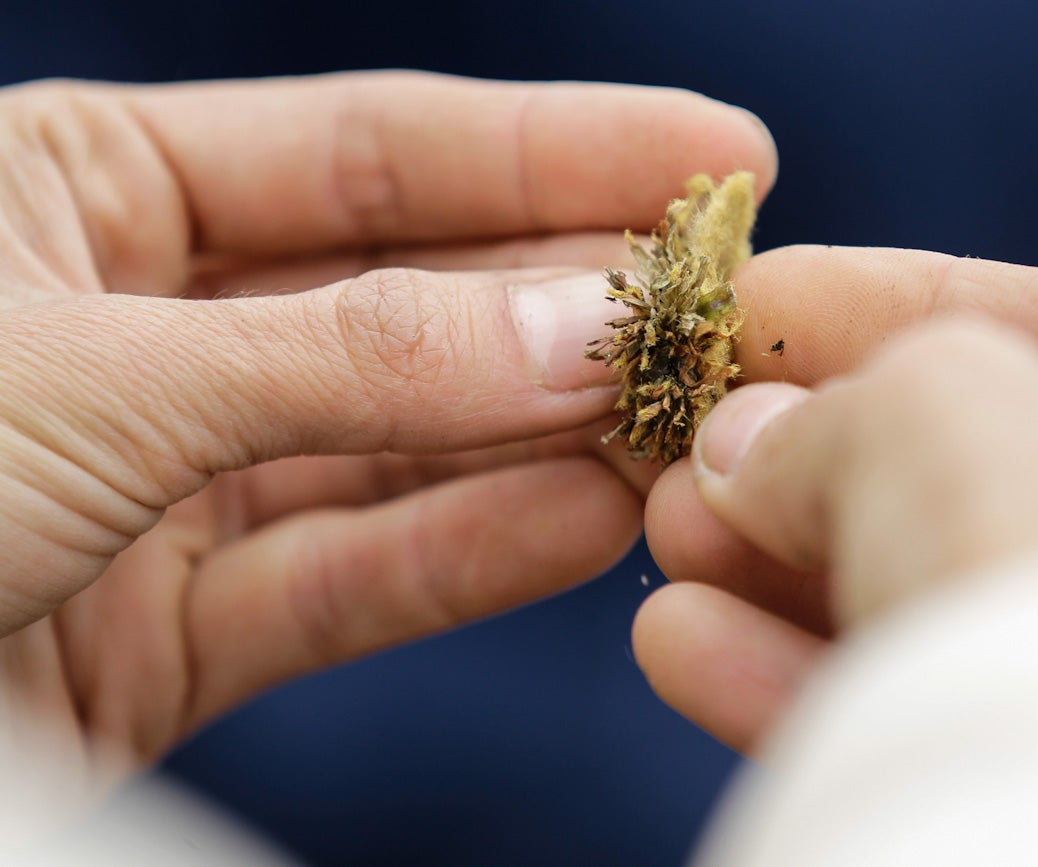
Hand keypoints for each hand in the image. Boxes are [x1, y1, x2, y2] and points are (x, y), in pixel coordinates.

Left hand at [0, 71, 776, 800]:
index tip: (713, 154)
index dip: (559, 148)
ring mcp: (175, 476)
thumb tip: (577, 335)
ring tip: (684, 427)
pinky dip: (472, 554)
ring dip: (547, 441)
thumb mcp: (92, 375)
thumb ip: (349, 361)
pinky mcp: (177, 623)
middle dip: (575, 304)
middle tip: (728, 308)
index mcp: (90, 190)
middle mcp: (150, 322)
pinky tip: (591, 524)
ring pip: (402, 447)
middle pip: (415, 297)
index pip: (379, 149)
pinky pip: (352, 571)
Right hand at [634, 245, 1037, 751]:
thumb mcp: (925, 405)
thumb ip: (827, 411)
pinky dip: (808, 682)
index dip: (877, 306)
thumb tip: (742, 453)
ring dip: (784, 578)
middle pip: (985, 475)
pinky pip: (946, 714)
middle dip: (807, 464)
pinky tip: (687, 649)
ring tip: (668, 549)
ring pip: (952, 605)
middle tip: (693, 454)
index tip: (753, 305)